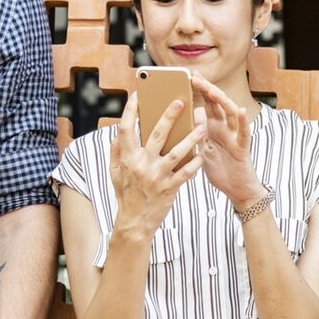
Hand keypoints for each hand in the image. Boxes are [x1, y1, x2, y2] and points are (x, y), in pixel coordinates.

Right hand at [110, 92, 205, 238]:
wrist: (134, 223)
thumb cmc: (126, 194)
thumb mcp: (115, 173)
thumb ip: (116, 152)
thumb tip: (118, 132)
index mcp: (127, 158)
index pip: (126, 129)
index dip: (131, 110)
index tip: (137, 95)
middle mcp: (142, 165)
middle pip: (156, 135)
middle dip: (169, 116)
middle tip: (181, 101)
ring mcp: (157, 176)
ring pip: (177, 152)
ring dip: (191, 138)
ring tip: (202, 126)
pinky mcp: (170, 188)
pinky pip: (186, 172)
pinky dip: (195, 162)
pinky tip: (203, 153)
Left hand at [192, 74, 264, 210]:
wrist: (235, 189)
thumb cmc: (219, 169)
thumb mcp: (201, 150)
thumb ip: (195, 134)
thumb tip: (184, 118)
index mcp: (213, 128)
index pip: (206, 103)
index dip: (199, 90)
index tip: (189, 76)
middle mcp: (224, 128)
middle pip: (217, 103)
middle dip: (207, 89)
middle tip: (195, 76)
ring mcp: (234, 136)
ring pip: (229, 112)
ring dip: (221, 100)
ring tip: (212, 90)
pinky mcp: (242, 147)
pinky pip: (243, 132)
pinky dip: (242, 121)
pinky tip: (240, 110)